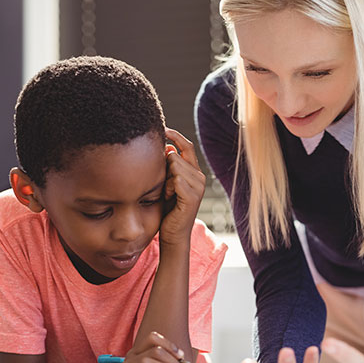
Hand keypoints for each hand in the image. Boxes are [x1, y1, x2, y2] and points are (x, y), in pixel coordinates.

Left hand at [159, 128, 205, 245]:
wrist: (172, 234)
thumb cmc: (167, 209)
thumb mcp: (166, 183)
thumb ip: (168, 166)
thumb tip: (166, 147)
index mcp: (194, 172)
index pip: (187, 146)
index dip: (175, 135)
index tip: (163, 129)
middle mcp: (200, 177)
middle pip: (175, 155)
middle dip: (164, 168)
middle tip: (164, 187)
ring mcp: (198, 186)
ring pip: (174, 165)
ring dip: (165, 179)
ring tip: (167, 194)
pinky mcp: (193, 196)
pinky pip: (176, 179)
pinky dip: (168, 188)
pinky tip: (168, 198)